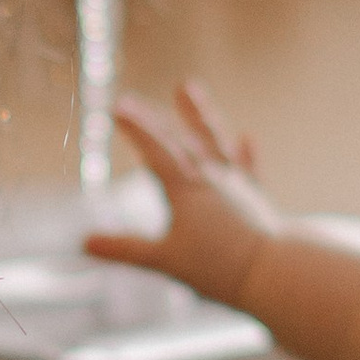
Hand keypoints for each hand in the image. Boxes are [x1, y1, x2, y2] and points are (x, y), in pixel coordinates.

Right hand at [82, 85, 280, 311]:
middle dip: (152, 119)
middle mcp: (211, 178)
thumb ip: (126, 250)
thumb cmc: (220, 268)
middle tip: (132, 99)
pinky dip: (245, 153)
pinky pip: (247, 168)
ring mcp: (236, 184)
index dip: (135, 128)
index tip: (117, 106)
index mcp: (186, 190)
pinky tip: (246, 138)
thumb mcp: (165, 261)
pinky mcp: (256, 198)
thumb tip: (85, 243)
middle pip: (178, 140)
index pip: (155, 151)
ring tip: (188, 88)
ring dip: (198, 115)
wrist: (274, 271)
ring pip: (213, 141)